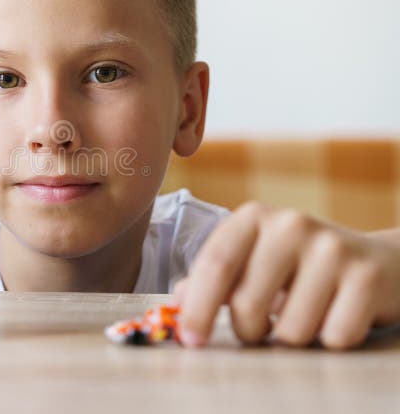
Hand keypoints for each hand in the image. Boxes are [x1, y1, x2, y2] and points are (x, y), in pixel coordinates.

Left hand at [175, 201, 399, 349]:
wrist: (380, 261)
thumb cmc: (300, 268)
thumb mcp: (254, 262)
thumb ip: (215, 278)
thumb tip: (179, 298)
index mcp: (253, 218)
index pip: (214, 264)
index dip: (197, 308)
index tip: (190, 340)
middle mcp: (291, 224)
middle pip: (246, 303)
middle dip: (247, 331)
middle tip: (259, 328)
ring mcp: (332, 247)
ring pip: (289, 329)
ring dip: (290, 338)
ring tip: (304, 315)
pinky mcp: (367, 275)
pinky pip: (333, 336)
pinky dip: (330, 340)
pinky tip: (336, 316)